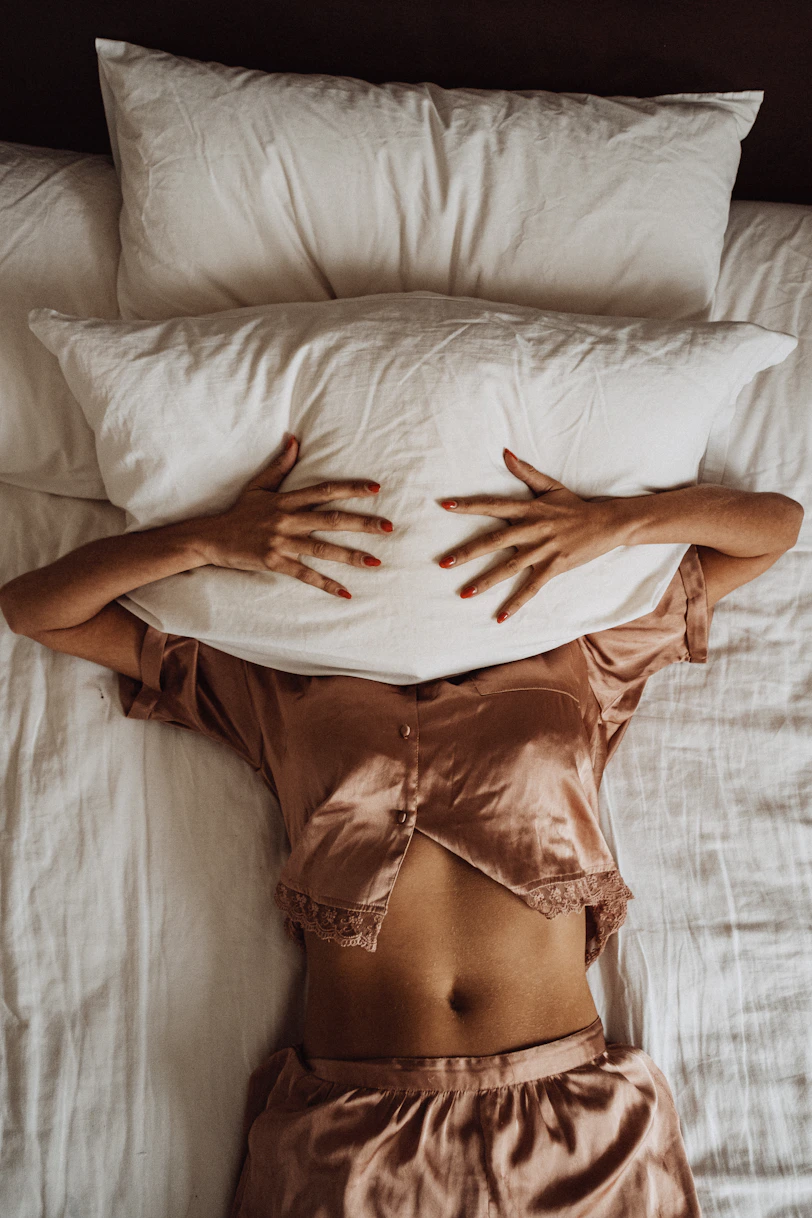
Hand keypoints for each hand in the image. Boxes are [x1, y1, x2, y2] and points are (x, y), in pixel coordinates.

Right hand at [196, 436, 392, 598]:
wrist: (212, 538)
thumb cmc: (239, 511)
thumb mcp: (258, 485)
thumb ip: (280, 465)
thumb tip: (294, 439)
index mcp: (286, 500)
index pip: (325, 490)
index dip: (351, 489)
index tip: (376, 489)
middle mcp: (287, 519)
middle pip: (331, 519)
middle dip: (362, 523)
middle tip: (389, 527)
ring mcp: (281, 541)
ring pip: (322, 549)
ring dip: (351, 556)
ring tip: (377, 562)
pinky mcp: (274, 562)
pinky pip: (305, 575)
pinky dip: (325, 584)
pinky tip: (346, 592)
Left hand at [437, 449, 614, 621]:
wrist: (606, 523)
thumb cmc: (574, 506)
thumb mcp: (550, 486)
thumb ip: (525, 472)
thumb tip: (505, 452)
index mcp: (528, 509)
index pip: (492, 505)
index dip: (468, 505)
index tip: (445, 506)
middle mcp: (531, 530)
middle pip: (493, 541)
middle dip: (467, 552)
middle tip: (443, 562)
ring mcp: (542, 550)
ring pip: (508, 568)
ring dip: (485, 582)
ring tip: (463, 594)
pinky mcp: (553, 567)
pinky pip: (531, 589)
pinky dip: (516, 604)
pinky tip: (500, 618)